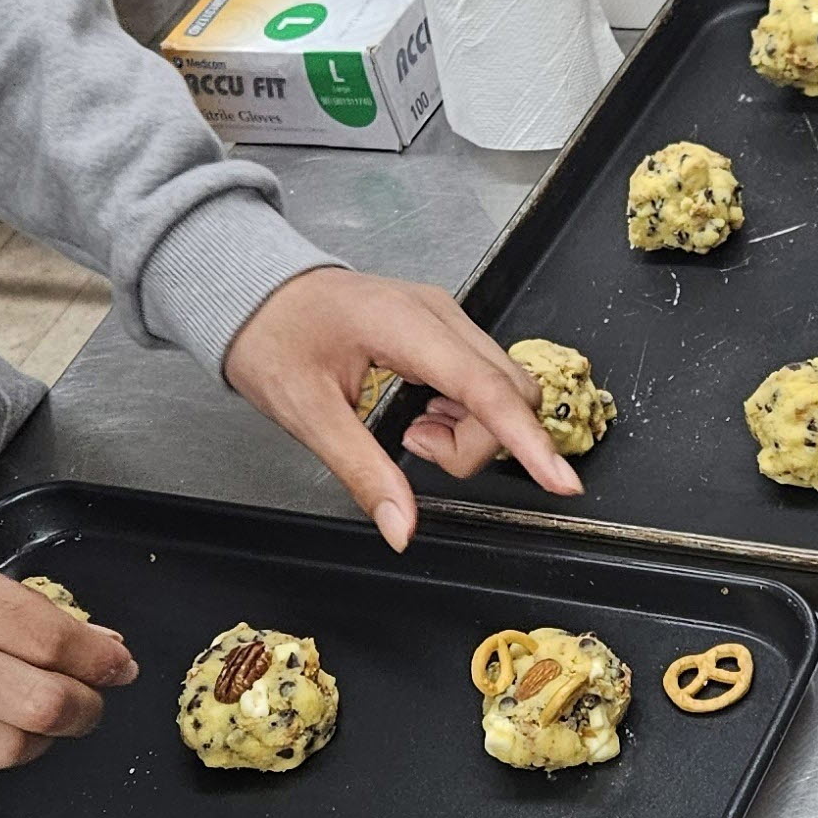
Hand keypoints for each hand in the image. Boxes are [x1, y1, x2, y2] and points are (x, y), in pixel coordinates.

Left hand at [223, 265, 577, 547]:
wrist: (256, 290)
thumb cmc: (273, 337)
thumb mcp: (308, 414)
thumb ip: (363, 472)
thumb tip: (402, 528)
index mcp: (406, 325)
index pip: (487, 390)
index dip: (528, 442)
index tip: (562, 482)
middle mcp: (440, 314)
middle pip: (509, 392)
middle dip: (479, 442)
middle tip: (413, 448)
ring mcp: (447, 318)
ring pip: (504, 389)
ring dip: (471, 431)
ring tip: (411, 432)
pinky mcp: (446, 330)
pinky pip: (484, 380)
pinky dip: (465, 414)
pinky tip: (422, 416)